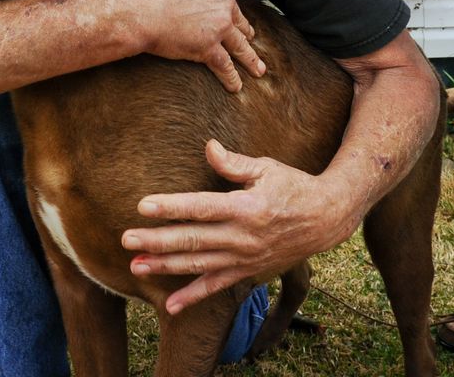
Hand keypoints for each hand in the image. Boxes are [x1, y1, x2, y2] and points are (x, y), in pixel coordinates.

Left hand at [121, 139, 360, 314]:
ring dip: (167, 267)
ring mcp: (245, 258)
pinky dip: (193, 297)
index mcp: (246, 207)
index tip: (143, 206)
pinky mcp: (248, 271)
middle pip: (194, 239)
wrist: (327, 219)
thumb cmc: (294, 187)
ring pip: (199, 265)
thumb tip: (208, 148)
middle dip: (157, 241)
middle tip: (127, 239)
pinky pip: (217, 287)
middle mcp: (243, 237)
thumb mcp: (267, 167)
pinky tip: (170, 305)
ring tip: (137, 266)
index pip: (201, 207)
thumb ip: (234, 163)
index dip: (171, 207)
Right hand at [129, 0, 264, 91]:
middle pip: (237, 19)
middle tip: (249, 38)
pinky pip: (224, 65)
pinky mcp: (208, 48)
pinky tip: (236, 86)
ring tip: (257, 69)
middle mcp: (223, 1)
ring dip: (249, 58)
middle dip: (244, 30)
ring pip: (239, 45)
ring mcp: (219, 26)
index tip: (225, 12)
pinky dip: (231, 78)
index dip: (224, 6)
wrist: (138, 7)